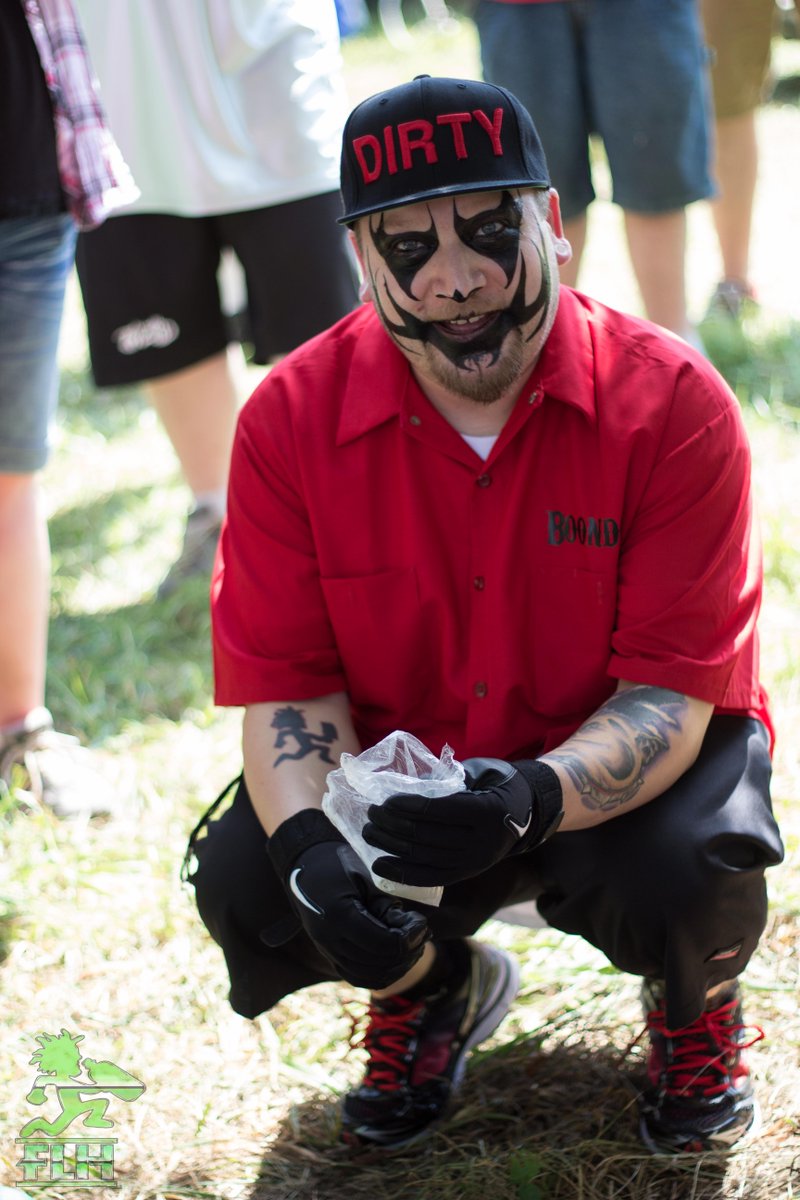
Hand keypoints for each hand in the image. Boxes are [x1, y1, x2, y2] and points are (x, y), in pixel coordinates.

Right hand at [267, 810, 429, 988]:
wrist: (306, 867)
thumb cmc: (339, 866)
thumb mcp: (367, 878)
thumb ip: (388, 906)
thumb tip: (413, 931)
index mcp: (339, 916)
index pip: (383, 944)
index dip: (410, 938)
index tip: (422, 923)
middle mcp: (329, 939)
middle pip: (379, 963)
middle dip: (408, 952)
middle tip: (423, 934)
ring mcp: (327, 950)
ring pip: (370, 977)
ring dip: (397, 967)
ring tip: (413, 946)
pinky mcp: (329, 956)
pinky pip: (358, 977)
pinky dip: (380, 974)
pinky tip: (396, 959)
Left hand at [363, 757, 562, 887]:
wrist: (528, 811)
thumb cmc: (497, 784)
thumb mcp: (479, 773)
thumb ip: (447, 779)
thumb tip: (406, 784)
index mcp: (487, 810)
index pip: (439, 810)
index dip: (408, 806)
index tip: (385, 801)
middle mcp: (484, 841)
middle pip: (428, 835)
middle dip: (393, 826)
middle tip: (371, 815)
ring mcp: (476, 862)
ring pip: (425, 858)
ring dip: (392, 847)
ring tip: (370, 834)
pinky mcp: (468, 873)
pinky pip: (431, 877)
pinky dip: (403, 873)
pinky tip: (381, 866)